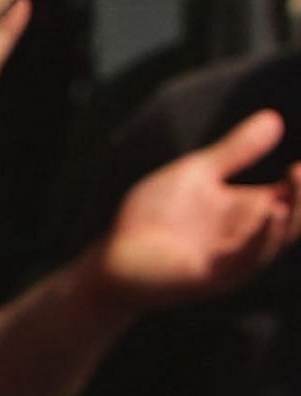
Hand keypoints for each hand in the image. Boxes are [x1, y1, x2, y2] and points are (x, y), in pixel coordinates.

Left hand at [96, 110, 300, 311]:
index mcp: (250, 211)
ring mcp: (233, 258)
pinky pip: (246, 259)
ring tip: (297, 178)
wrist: (113, 258)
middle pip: (295, 216)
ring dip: (294, 211)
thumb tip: (274, 118)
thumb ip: (236, 151)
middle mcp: (249, 235)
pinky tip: (271, 214)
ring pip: (276, 238)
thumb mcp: (199, 173)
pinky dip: (262, 238)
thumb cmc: (154, 218)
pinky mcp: (211, 276)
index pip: (292, 193)